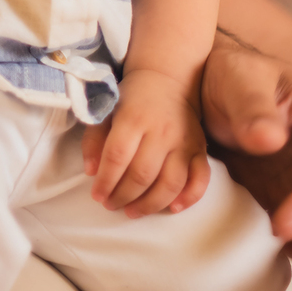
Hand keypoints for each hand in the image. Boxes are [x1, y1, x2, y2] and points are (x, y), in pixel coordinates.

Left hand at [82, 67, 209, 215]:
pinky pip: (200, 178)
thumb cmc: (132, 98)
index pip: (117, 156)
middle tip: (111, 205)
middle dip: (123, 197)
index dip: (105, 181)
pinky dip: (189, 197)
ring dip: (150, 204)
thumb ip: (94, 138)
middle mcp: (161, 132)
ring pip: (170, 183)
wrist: (168, 79)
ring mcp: (183, 142)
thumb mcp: (106, 109)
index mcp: (133, 118)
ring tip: (132, 211)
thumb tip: (91, 171)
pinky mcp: (199, 149)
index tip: (97, 195)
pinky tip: (172, 208)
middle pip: (142, 175)